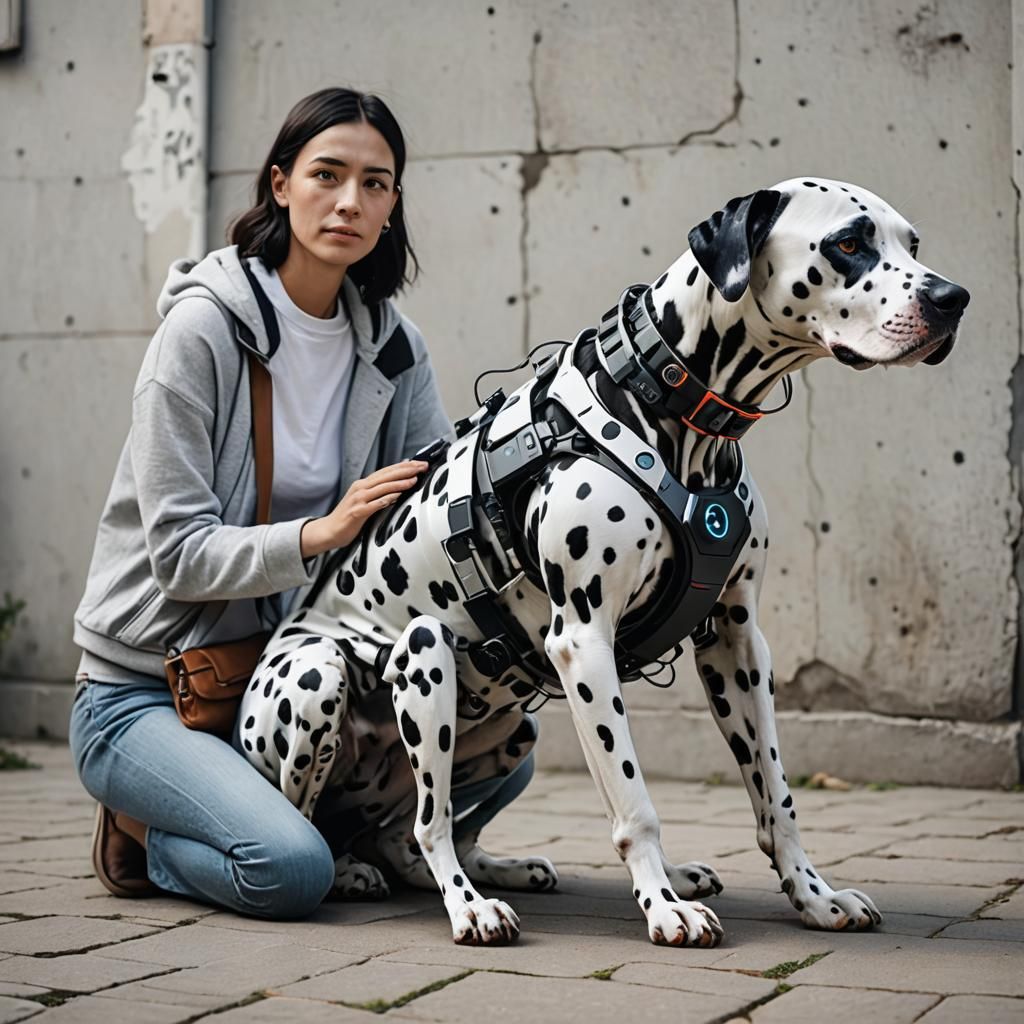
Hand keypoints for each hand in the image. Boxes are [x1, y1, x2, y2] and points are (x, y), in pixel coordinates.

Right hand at [300, 459, 428, 557]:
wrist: (329, 530)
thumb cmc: (348, 516)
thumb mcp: (364, 500)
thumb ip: (378, 492)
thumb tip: (397, 484)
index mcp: (363, 484)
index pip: (386, 471)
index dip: (403, 466)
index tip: (418, 463)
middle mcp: (360, 488)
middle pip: (386, 476)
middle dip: (406, 470)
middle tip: (422, 466)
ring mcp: (358, 500)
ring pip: (382, 488)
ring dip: (399, 482)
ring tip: (414, 479)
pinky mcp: (357, 512)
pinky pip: (376, 504)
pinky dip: (388, 498)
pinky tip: (398, 495)